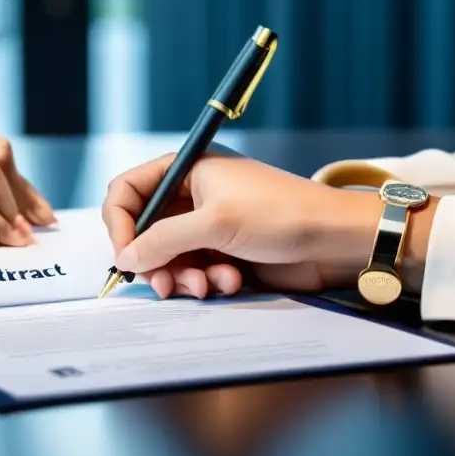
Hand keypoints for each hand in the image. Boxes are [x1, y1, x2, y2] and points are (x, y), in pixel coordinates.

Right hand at [102, 153, 388, 298]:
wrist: (334, 240)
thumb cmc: (280, 215)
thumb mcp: (214, 224)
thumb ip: (162, 241)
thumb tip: (126, 257)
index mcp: (188, 169)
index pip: (129, 189)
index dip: (120, 222)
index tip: (125, 255)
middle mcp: (194, 194)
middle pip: (146, 229)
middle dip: (153, 260)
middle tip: (163, 285)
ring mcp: (209, 223)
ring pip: (170, 256)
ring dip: (182, 275)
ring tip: (206, 286)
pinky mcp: (224, 250)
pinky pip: (195, 268)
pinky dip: (206, 279)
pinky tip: (229, 282)